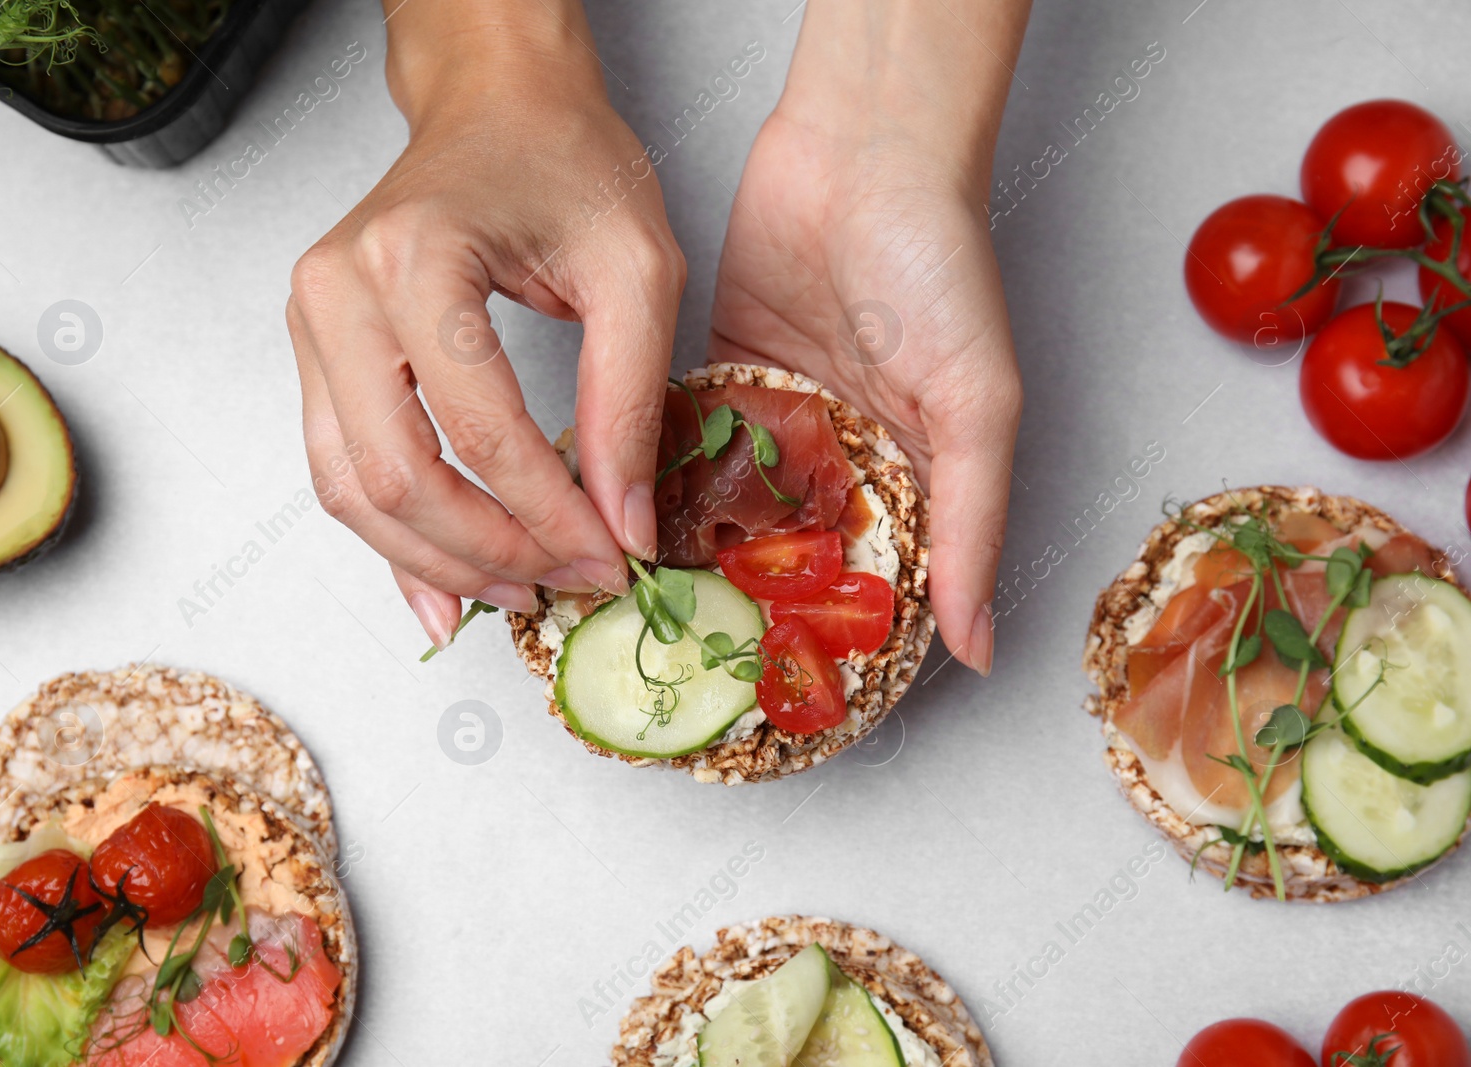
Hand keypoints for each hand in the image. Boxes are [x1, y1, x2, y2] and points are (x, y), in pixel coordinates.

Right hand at [288, 4, 684, 647]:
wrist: (499, 106)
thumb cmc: (564, 162)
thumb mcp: (636, 269)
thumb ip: (630, 400)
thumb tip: (623, 525)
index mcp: (415, 258)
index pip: (480, 431)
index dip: (550, 516)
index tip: (611, 557)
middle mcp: (338, 291)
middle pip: (396, 476)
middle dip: (487, 552)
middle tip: (563, 583)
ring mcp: (311, 322)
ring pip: (351, 488)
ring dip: (435, 560)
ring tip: (515, 592)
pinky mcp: (316, 350)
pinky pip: (339, 467)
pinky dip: (391, 538)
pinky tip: (442, 588)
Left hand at [709, 0, 1028, 674]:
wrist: (863, 152)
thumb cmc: (942, 269)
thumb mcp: (978, 406)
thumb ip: (973, 524)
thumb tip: (978, 647)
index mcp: (913, 475)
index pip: (875, 581)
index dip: (836, 638)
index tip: (787, 695)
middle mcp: (845, 457)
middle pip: (793, 556)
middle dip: (748, 606)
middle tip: (695, 664)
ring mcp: (781, 418)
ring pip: (731, 509)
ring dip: (694, 551)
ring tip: (645, 611)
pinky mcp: (723, 374)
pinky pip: (689, 443)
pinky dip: (663, 480)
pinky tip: (625, 528)